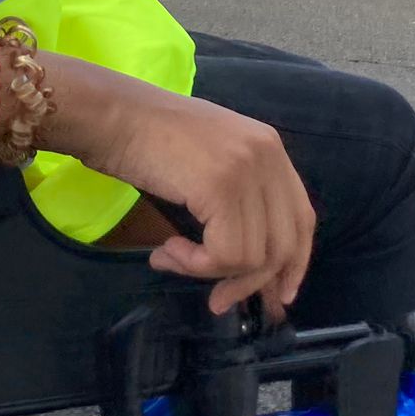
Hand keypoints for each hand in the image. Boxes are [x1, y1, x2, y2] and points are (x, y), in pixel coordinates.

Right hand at [69, 85, 315, 315]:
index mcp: (269, 147)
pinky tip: (167, 250)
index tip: (278, 296)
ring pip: (252, 256)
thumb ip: (237, 198)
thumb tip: (251, 265)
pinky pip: (225, 254)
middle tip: (219, 301)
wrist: (112, 114)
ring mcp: (246, 170)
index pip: (302, 219)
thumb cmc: (146, 138)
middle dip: (251, 283)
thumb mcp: (209, 159)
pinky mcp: (221, 187)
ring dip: (210, 272)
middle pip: (283, 245)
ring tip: (173, 257)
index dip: (294, 263)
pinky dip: (195, 265)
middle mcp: (268, 156)